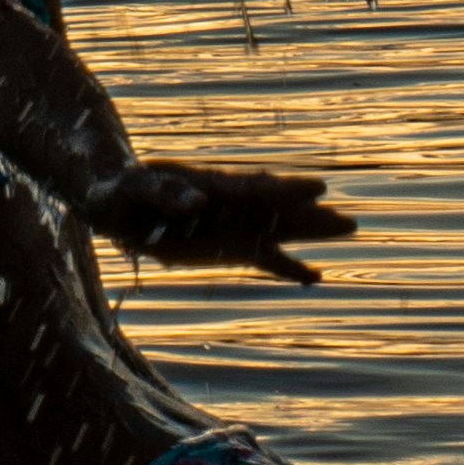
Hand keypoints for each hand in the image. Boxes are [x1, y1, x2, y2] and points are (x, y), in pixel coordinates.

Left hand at [84, 160, 360, 289]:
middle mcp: (228, 205)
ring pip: (278, 228)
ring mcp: (230, 225)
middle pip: (277, 209)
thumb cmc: (122, 188)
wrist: (113, 198)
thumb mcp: (135, 187)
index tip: (319, 188)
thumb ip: (167, 193)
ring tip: (349, 227)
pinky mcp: (225, 246)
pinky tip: (314, 276)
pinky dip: (288, 266)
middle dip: (311, 216)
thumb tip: (200, 199)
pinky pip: (263, 258)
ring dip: (309, 232)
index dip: (284, 191)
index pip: (254, 188)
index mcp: (208, 188)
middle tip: (351, 221)